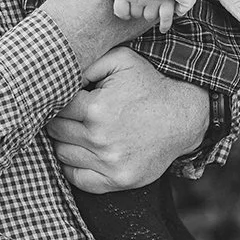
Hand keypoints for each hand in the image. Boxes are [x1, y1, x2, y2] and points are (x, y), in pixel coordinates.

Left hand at [47, 47, 208, 193]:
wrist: (183, 117)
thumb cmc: (150, 85)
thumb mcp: (121, 59)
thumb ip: (87, 61)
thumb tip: (61, 72)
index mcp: (96, 108)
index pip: (56, 107)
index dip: (59, 99)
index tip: (69, 97)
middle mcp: (99, 138)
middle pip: (55, 130)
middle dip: (60, 119)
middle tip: (72, 113)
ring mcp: (109, 163)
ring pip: (62, 153)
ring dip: (65, 141)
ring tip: (79, 130)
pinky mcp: (118, 180)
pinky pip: (78, 179)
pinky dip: (73, 166)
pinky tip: (82, 152)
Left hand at [111, 0, 176, 32]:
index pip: (121, 11)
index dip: (125, 12)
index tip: (128, 9)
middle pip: (136, 15)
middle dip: (140, 9)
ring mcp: (152, 0)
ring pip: (149, 17)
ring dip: (152, 11)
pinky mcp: (167, 2)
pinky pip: (165, 18)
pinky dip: (165, 24)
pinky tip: (162, 28)